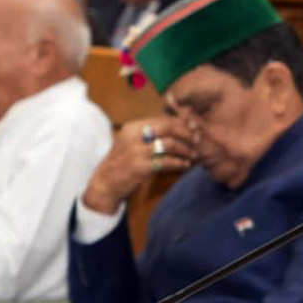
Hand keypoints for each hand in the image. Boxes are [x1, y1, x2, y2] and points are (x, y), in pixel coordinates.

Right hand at [80, 115, 195, 214]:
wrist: (106, 183)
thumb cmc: (123, 161)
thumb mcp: (131, 141)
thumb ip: (150, 133)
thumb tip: (177, 125)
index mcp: (133, 127)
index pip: (163, 119)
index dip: (181, 123)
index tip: (193, 128)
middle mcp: (134, 136)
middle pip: (168, 128)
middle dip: (186, 133)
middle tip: (197, 140)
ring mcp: (137, 152)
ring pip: (170, 144)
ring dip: (185, 149)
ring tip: (193, 154)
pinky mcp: (141, 168)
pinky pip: (167, 162)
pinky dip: (179, 163)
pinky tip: (185, 165)